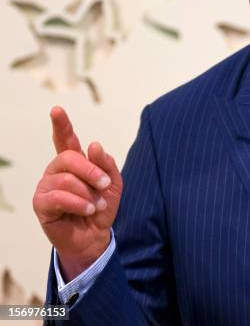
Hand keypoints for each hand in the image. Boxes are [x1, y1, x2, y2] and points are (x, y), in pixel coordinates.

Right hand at [33, 106, 122, 280]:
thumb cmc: (101, 207)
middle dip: (91, 171)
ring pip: (66, 179)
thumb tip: (93, 145)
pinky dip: (79, 203)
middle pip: (69, 157)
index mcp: (74, 162)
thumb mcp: (113, 183)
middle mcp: (57, 170)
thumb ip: (106, 163)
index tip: (56, 110)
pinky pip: (59, 196)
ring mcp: (46, 186)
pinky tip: (87, 209)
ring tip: (95, 204)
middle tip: (105, 184)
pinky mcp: (41, 203)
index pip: (65, 139)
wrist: (96, 236)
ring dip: (87, 192)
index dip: (61, 124)